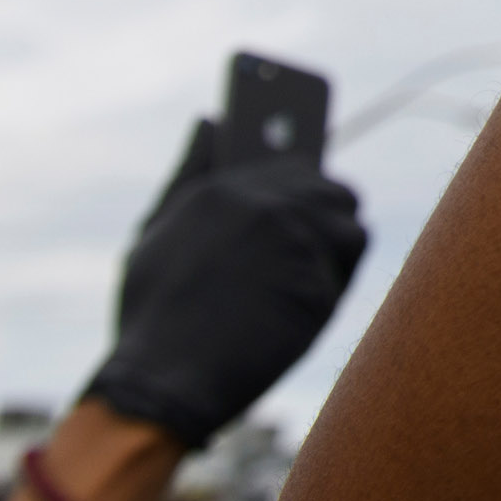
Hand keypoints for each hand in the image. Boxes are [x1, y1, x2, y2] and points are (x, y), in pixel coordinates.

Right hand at [82, 121, 370, 447]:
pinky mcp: (317, 282)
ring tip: (302, 278)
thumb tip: (211, 119)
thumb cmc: (154, 313)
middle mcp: (264, 204)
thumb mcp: (156, 233)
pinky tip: (306, 302)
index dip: (308, 180)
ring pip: (347, 223)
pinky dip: (337, 280)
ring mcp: (295, 241)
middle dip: (326, 213)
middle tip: (312, 245)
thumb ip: (189, 171)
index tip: (316, 182)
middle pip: (330, 188)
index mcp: (222, 187)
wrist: (162, 380)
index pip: (294, 161)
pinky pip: (347, 268)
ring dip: (335, 247)